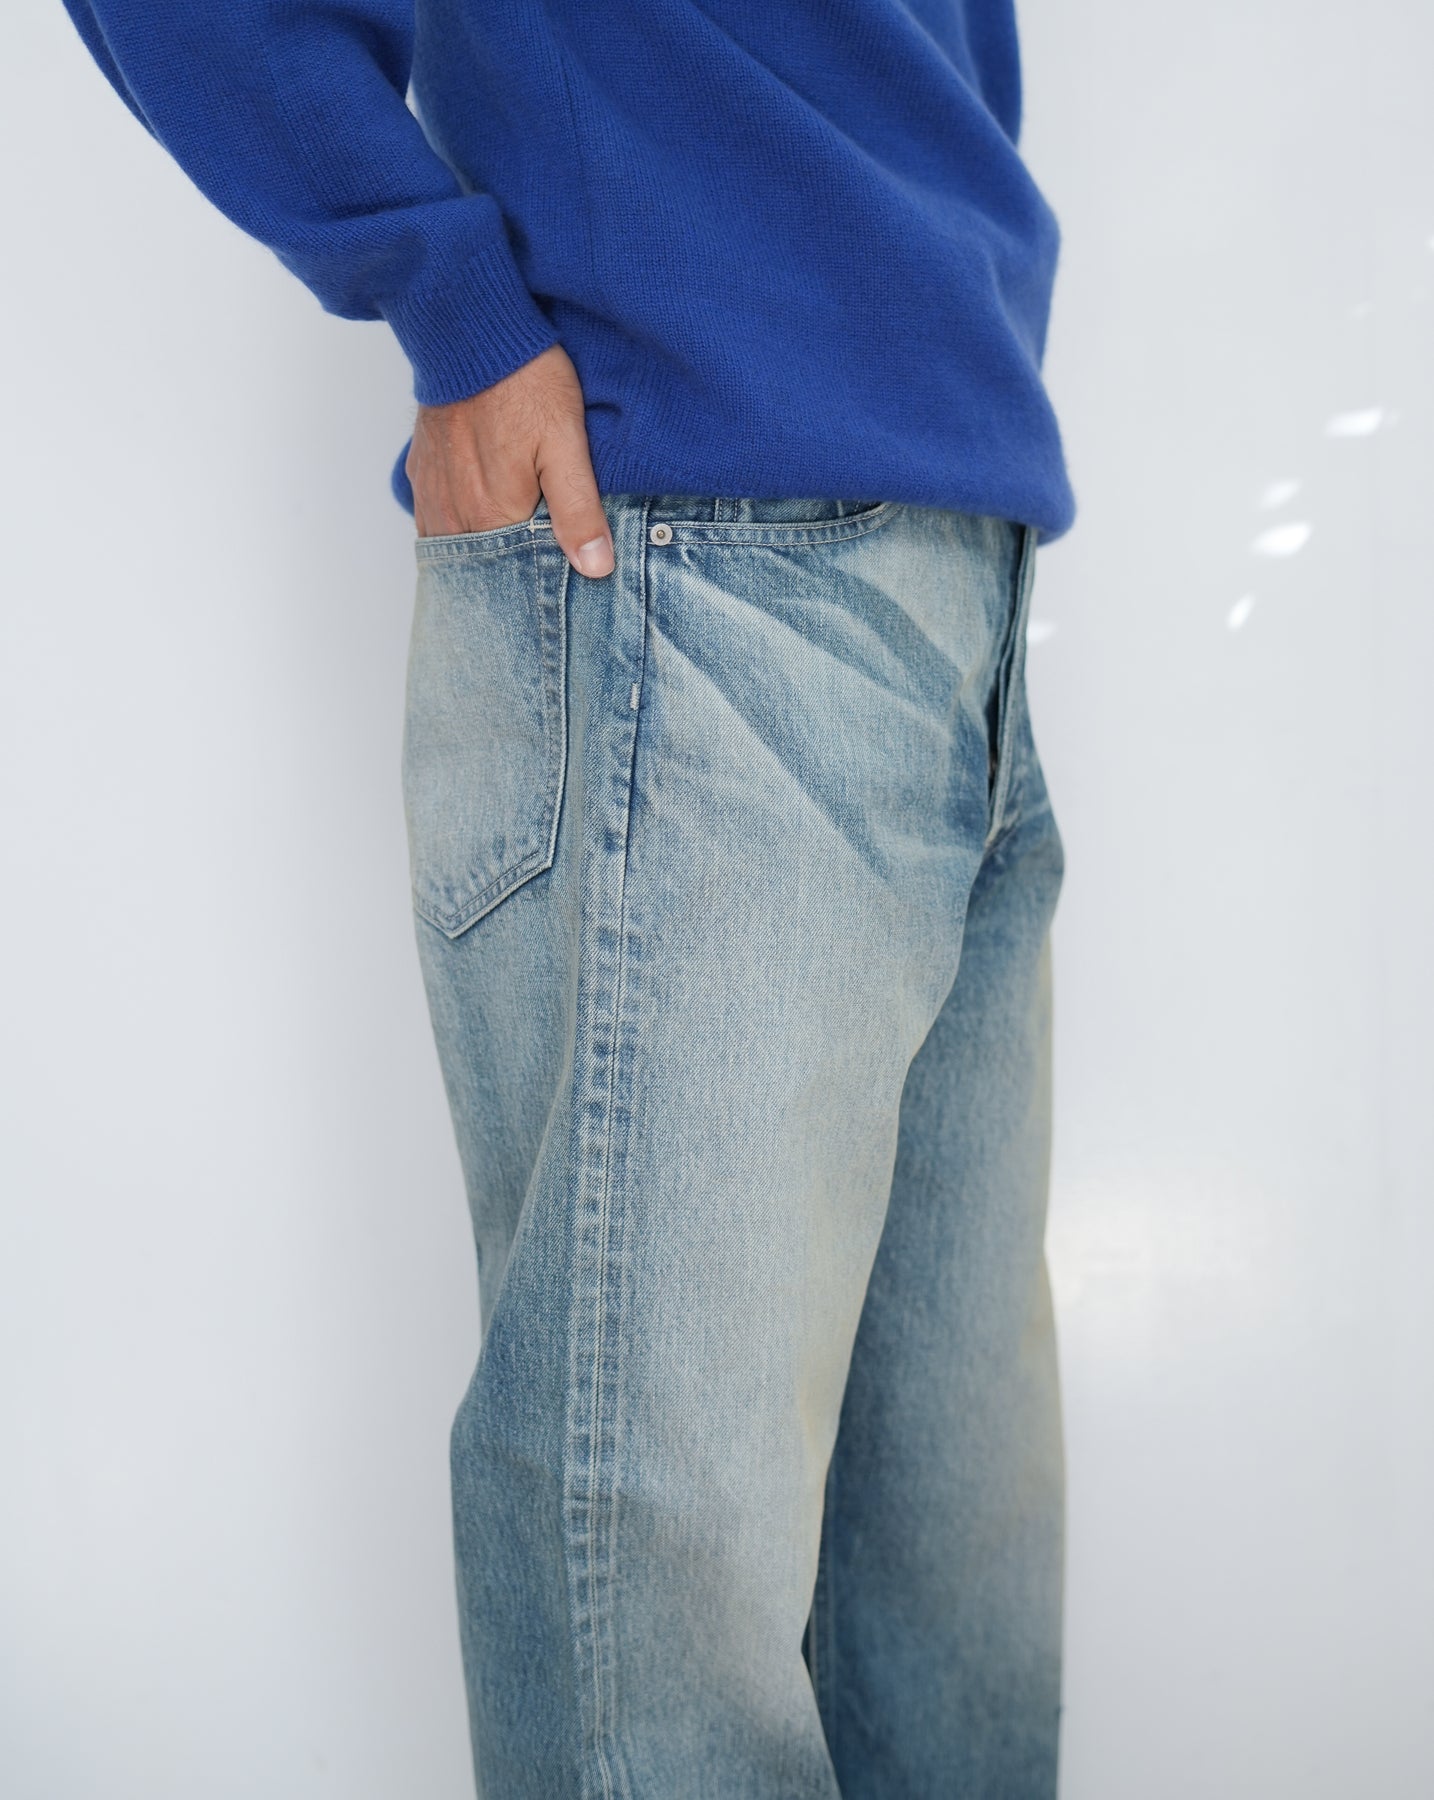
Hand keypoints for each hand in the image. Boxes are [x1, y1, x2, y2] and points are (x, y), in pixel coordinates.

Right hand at [405, 344, 614, 577]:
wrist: (472, 327)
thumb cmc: (525, 382)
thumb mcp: (566, 444)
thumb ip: (578, 512)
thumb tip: (596, 569)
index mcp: (490, 516)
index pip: (514, 576)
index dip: (538, 584)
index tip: (560, 592)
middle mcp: (452, 513)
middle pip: (482, 568)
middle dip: (510, 576)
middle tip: (540, 577)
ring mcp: (433, 491)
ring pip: (455, 549)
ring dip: (480, 558)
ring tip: (510, 560)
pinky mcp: (424, 470)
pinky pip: (434, 521)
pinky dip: (457, 532)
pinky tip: (479, 528)